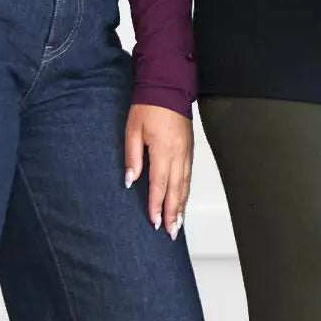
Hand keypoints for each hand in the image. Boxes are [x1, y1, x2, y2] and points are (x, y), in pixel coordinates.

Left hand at [124, 105, 193, 237]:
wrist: (168, 87)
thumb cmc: (149, 106)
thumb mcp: (132, 130)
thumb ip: (132, 158)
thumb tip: (131, 180)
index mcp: (164, 151)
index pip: (159, 185)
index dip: (156, 205)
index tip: (153, 221)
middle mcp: (179, 155)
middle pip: (177, 191)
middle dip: (173, 213)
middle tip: (171, 232)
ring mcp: (187, 153)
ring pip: (185, 185)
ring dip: (181, 206)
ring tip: (178, 223)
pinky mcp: (190, 149)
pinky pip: (189, 176)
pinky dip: (186, 192)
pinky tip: (182, 200)